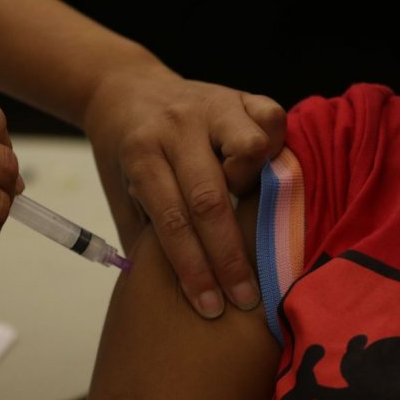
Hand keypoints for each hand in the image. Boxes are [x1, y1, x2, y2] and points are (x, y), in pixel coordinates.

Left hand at [83, 69, 285, 318]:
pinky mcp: (239, 95)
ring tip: (253, 214)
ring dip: (255, 188)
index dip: (193, 269)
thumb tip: (173, 296)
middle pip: (210, 197)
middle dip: (228, 256)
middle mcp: (176, 127)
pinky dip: (276, 148)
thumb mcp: (123, 196)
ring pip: (248, 146)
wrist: (126, 91)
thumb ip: (148, 236)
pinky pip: (271, 116)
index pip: (172, 220)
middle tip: (245, 298)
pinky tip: (269, 177)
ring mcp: (210, 106)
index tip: (210, 307)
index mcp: (141, 154)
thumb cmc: (128, 156)